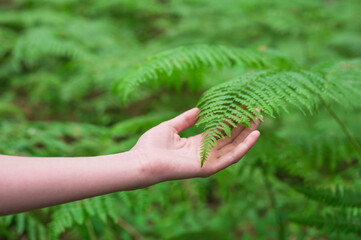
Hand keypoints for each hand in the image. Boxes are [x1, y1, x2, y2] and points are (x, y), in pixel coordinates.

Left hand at [131, 107, 260, 183]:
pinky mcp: (208, 168)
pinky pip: (231, 157)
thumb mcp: (170, 127)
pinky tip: (255, 134)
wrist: (141, 161)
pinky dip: (244, 147)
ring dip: (248, 133)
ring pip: (234, 146)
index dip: (232, 119)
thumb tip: (199, 110)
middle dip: (244, 125)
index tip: (242, 107)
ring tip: (259, 119)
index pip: (220, 130)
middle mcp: (205, 153)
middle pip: (230, 138)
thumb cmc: (151, 145)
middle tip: (257, 111)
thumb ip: (185, 119)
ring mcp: (208, 161)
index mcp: (197, 144)